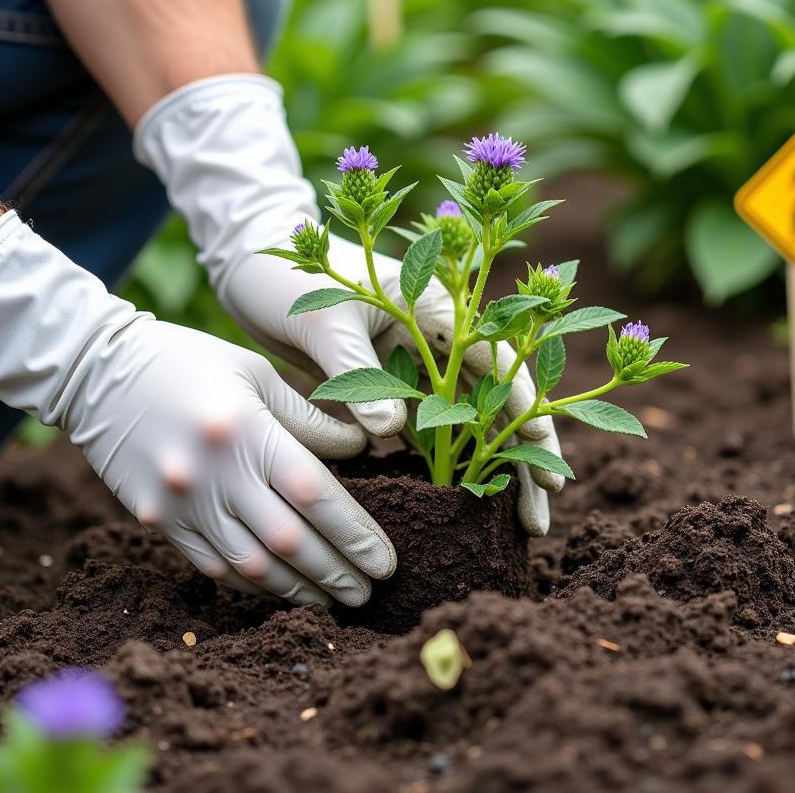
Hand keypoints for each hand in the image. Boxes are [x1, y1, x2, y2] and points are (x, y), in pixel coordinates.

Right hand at [0, 212, 393, 605]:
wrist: (97, 372)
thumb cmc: (189, 361)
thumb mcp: (256, 373)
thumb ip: (308, 419)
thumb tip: (361, 448)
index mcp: (245, 430)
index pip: (315, 495)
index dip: (356, 534)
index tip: (386, 560)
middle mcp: (213, 475)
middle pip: (290, 542)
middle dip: (337, 573)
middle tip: (372, 592)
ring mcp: (181, 505)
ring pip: (252, 566)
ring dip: (300, 591)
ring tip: (336, 602)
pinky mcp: (157, 522)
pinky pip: (213, 567)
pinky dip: (253, 584)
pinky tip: (283, 591)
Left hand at [133, 75, 563, 536]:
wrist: (252, 268)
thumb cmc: (287, 279)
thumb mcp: (324, 320)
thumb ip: (357, 371)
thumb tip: (391, 431)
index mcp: (434, 303)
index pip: (497, 362)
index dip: (528, 415)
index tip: (543, 468)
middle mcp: (437, 336)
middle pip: (497, 402)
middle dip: (522, 458)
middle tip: (535, 521)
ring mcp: (417, 364)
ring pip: (469, 423)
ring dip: (491, 471)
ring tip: (513, 527)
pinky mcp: (391, 388)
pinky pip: (428, 432)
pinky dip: (448, 466)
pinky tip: (461, 505)